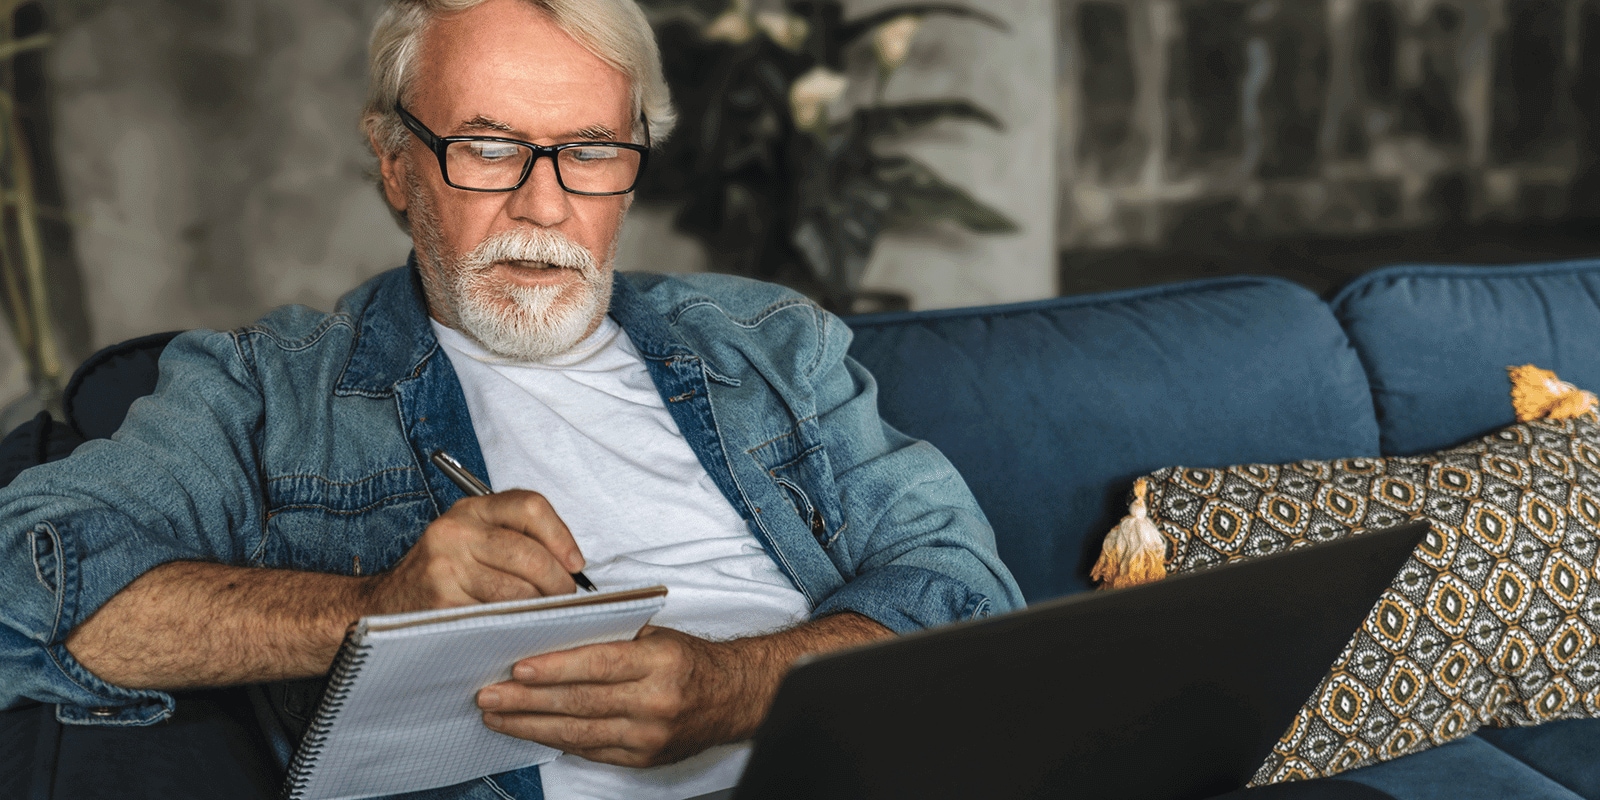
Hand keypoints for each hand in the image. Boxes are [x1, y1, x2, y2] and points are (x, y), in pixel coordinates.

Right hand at [365, 490, 584, 612]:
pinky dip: (517, 625)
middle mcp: (456, 531)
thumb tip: (571, 562)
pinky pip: (496, 616)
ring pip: (517, 590)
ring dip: (541, 608)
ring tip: (545, 614)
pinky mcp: (442, 602)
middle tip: (565, 598)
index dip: (562, 536)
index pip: (530, 506)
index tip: (575, 563)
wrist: (385, 605)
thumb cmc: (441, 574)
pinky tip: (520, 627)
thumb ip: (515, 538)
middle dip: (558, 581)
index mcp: (471, 509)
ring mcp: (446, 567)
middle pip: (529, 553)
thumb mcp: (472, 540)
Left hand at [474, 626, 749, 767]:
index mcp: (659, 662)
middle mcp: (655, 701)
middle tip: (488, 696)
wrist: (732, 698)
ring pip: (579, 733)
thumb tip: (552, 635)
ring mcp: (648, 736)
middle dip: (527, 701)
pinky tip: (532, 732)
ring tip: (497, 717)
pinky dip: (558, 740)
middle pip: (580, 703)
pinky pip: (592, 751)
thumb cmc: (688, 661)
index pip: (598, 664)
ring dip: (531, 725)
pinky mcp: (643, 758)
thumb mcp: (656, 636)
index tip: (517, 669)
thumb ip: (610, 638)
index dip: (555, 668)